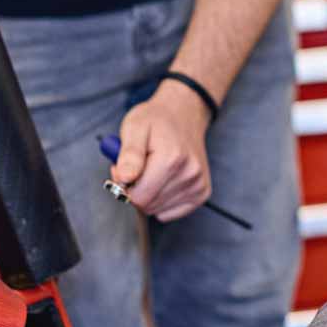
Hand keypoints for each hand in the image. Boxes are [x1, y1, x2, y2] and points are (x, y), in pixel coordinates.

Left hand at [113, 82, 212, 220]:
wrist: (184, 114)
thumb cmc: (156, 120)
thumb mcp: (134, 127)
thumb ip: (128, 154)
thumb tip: (124, 179)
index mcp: (171, 158)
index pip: (137, 197)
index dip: (124, 184)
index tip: (126, 167)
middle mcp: (190, 174)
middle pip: (147, 206)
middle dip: (136, 190)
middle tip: (137, 167)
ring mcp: (199, 184)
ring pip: (157, 210)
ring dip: (149, 194)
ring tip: (152, 170)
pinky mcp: (202, 192)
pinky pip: (170, 213)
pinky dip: (162, 201)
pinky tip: (164, 179)